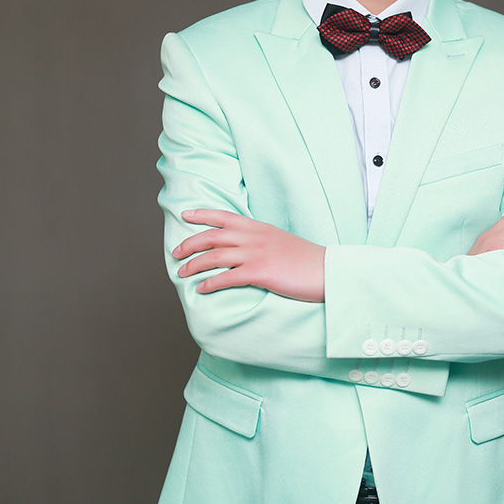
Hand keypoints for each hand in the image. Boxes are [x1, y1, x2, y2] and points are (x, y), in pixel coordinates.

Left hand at [173, 210, 325, 301]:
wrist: (327, 270)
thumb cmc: (306, 260)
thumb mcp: (280, 240)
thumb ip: (260, 239)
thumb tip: (243, 247)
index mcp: (259, 227)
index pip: (224, 216)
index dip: (202, 214)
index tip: (185, 214)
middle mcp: (254, 237)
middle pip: (212, 236)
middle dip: (190, 243)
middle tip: (176, 253)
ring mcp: (256, 254)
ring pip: (214, 257)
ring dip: (194, 265)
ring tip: (182, 273)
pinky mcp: (259, 273)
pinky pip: (226, 278)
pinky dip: (210, 283)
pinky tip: (202, 289)